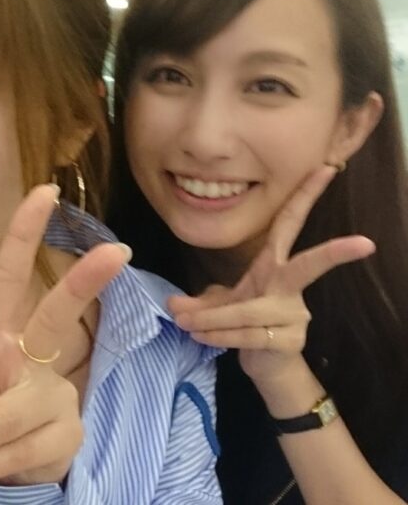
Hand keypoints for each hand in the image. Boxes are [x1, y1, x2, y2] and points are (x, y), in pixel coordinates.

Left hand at [0, 184, 129, 485]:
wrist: (16, 465)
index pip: (9, 279)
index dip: (24, 235)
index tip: (45, 191)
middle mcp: (35, 358)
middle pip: (58, 316)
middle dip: (85, 282)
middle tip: (118, 250)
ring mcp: (56, 396)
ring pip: (5, 416)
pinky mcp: (67, 435)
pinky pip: (13, 454)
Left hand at [169, 166, 374, 384]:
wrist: (265, 365)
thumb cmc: (244, 323)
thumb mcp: (219, 304)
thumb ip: (197, 302)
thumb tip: (171, 305)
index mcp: (273, 265)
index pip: (289, 225)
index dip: (305, 197)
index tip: (327, 168)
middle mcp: (289, 287)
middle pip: (309, 265)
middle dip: (333, 253)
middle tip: (364, 243)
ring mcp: (295, 314)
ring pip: (247, 312)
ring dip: (210, 320)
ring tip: (185, 324)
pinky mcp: (290, 340)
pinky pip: (246, 335)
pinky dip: (217, 336)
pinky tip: (200, 338)